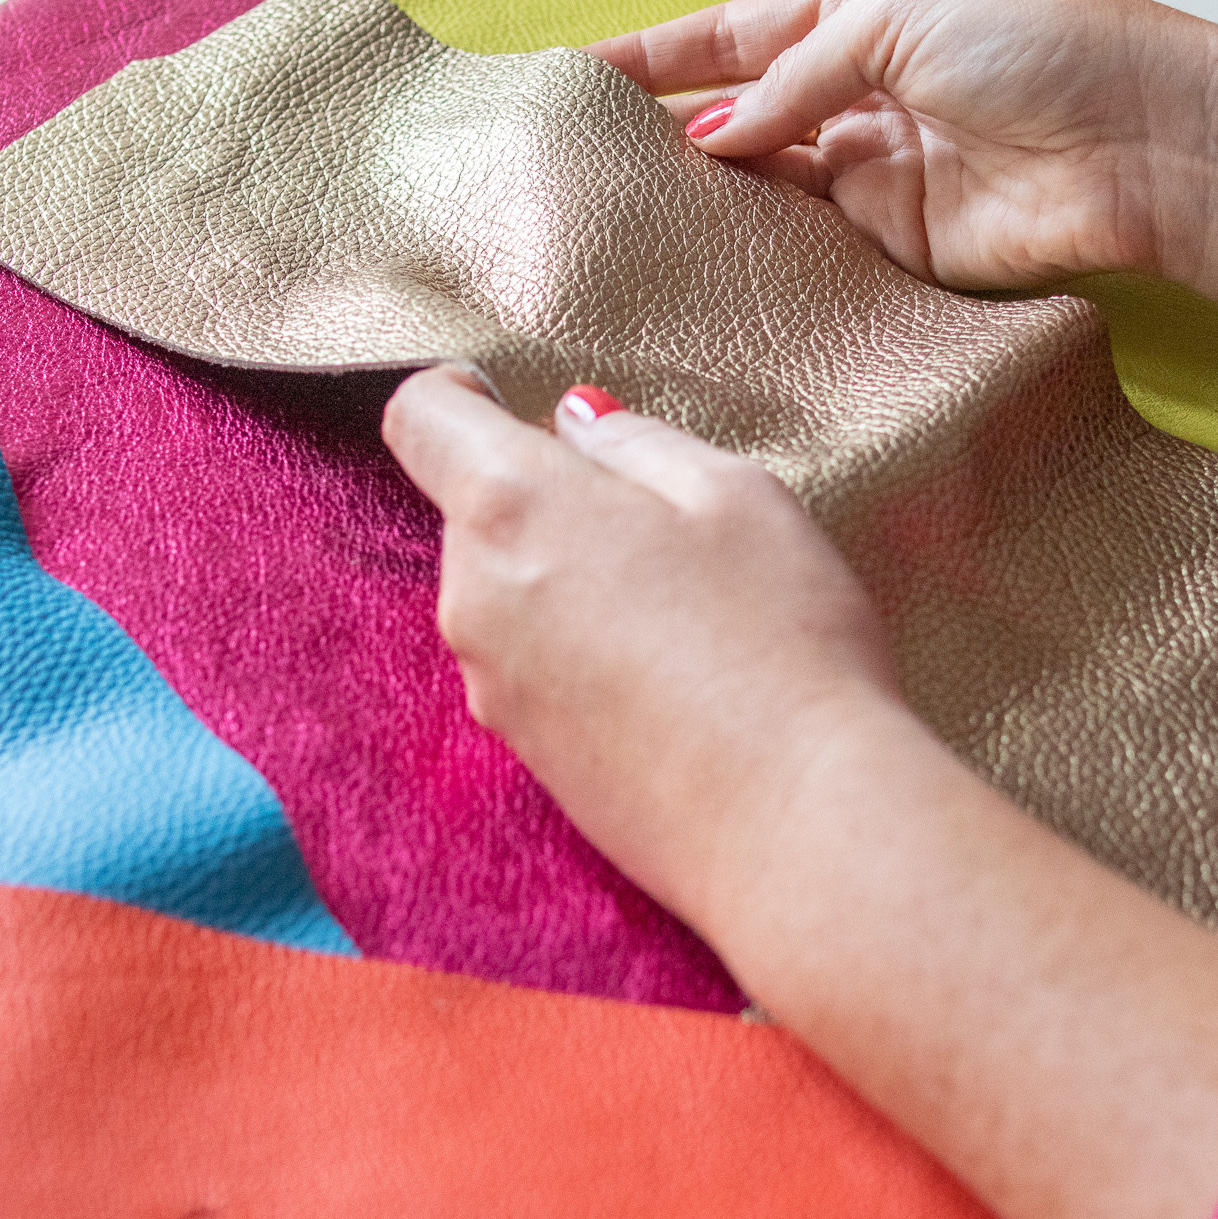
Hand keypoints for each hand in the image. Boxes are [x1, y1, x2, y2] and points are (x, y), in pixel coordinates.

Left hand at [380, 364, 898, 934]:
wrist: (795, 824)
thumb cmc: (779, 641)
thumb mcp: (736, 493)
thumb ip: (636, 444)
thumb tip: (575, 427)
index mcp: (512, 506)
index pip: (422, 418)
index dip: (461, 394)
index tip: (509, 399)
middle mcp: (473, 597)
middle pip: (479, 514)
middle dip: (552, 503)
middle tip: (665, 527)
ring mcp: (490, 685)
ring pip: (510, 594)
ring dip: (571, 583)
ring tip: (685, 616)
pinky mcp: (523, 755)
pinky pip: (534, 667)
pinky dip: (583, 654)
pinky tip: (672, 681)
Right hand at [589, 0, 1217, 317]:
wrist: (1142, 146)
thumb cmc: (1035, 46)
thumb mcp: (897, 20)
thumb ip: (795, 78)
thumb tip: (709, 140)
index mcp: (855, 16)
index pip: (731, 36)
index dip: (654, 55)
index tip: (574, 75)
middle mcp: (852, 96)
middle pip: (736, 117)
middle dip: (661, 132)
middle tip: (576, 161)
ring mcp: (868, 177)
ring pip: (760, 188)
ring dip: (699, 197)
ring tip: (614, 213)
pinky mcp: (889, 251)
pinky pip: (804, 250)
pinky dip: (754, 249)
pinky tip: (692, 256)